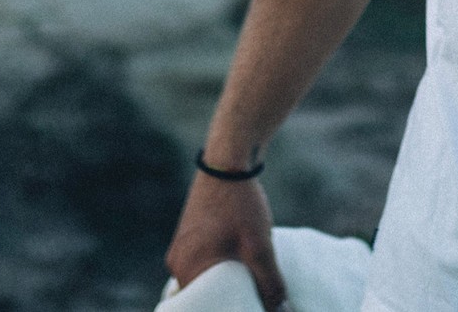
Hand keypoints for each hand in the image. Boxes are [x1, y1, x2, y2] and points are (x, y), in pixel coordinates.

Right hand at [164, 172, 287, 309]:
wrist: (228, 161)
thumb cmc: (240, 204)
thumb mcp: (259, 247)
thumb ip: (270, 283)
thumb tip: (281, 311)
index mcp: (187, 269)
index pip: (208, 307)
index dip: (230, 309)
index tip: (250, 305)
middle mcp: (177, 263)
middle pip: (206, 295)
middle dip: (230, 298)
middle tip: (255, 297)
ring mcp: (180, 248)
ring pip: (206, 278)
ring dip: (227, 281)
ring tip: (251, 279)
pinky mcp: (189, 236)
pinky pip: (204, 262)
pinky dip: (221, 266)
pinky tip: (241, 261)